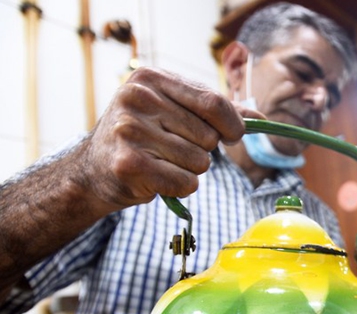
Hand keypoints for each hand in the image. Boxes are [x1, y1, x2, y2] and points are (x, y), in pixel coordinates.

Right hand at [75, 67, 262, 214]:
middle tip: (173, 149)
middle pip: (209, 136)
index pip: (213, 102)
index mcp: (150, 78)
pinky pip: (185, 182)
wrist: (93, 171)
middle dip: (203, 150)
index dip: (233, 124)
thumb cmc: (143, 138)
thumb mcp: (173, 112)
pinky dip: (180, 187)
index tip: (233, 135)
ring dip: (190, 170)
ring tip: (162, 163)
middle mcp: (137, 99)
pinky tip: (156, 178)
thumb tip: (259, 118)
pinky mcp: (129, 164)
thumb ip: (215, 111)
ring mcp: (130, 130)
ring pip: (199, 162)